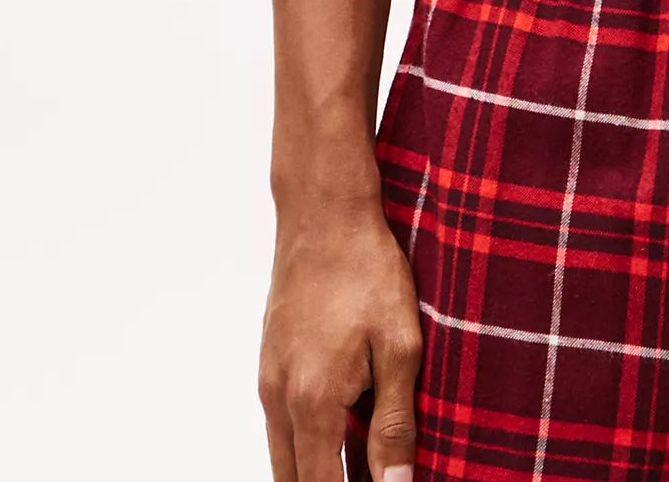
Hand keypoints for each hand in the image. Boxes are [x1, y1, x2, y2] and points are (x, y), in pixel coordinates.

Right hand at [258, 198, 422, 481]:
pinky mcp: (269, 361)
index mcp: (312, 402)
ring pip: (282, 455)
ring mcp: (268, 379)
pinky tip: (339, 432)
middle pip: (292, 480)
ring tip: (356, 464)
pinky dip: (305, 442)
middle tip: (369, 476)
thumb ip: (395, 422)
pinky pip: (280, 423)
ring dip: (315, 469)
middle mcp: (278, 398)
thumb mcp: (400, 345)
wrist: (324, 213)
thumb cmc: (368, 270)